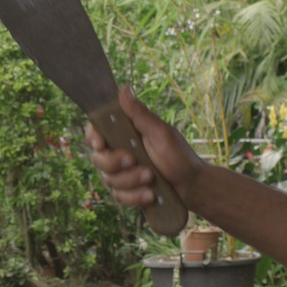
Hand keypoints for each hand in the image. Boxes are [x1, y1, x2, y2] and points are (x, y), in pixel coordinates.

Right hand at [84, 87, 204, 208]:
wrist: (193, 186)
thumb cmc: (179, 155)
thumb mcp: (160, 132)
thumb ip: (139, 114)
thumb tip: (124, 88)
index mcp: (125, 135)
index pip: (96, 132)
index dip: (93, 138)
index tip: (101, 144)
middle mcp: (120, 153)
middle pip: (98, 159)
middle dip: (115, 163)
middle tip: (135, 162)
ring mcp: (123, 174)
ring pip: (109, 181)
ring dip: (131, 181)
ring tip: (151, 180)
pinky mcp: (128, 192)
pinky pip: (119, 198)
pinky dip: (135, 197)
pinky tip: (150, 195)